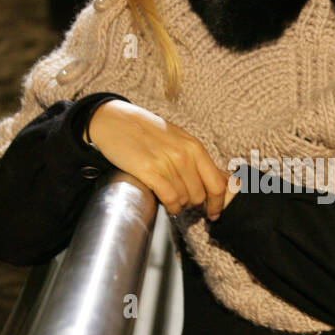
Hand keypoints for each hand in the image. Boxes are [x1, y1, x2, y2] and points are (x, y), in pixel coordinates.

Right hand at [86, 100, 230, 218]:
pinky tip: (165, 203)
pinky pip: (170, 199)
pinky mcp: (150, 171)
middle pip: (200, 196)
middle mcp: (184, 155)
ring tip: (167, 195)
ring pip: (184, 199)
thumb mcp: (177, 139)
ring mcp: (168, 163)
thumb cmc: (145, 131)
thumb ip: (195, 159)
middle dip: (192, 203)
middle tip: (181, 199)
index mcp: (194, 146)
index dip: (217, 203)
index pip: (217, 184)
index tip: (213, 213)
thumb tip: (219, 180)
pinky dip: (169, 206)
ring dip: (178, 203)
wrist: (114, 121)